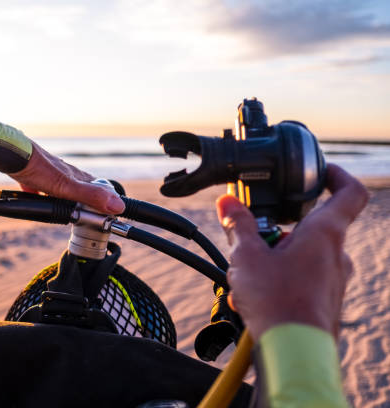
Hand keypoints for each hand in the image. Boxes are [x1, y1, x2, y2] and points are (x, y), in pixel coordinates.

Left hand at [8, 142, 124, 213]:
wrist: (10, 154)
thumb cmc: (38, 168)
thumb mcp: (67, 187)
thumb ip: (90, 196)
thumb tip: (117, 205)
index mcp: (76, 176)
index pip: (98, 187)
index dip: (105, 199)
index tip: (109, 212)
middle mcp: (64, 173)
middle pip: (80, 189)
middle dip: (85, 202)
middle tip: (86, 215)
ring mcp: (48, 173)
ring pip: (61, 188)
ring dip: (64, 199)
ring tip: (63, 211)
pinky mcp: (32, 175)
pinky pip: (40, 187)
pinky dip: (41, 195)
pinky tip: (37, 200)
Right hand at [215, 164, 368, 341]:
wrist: (292, 352)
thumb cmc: (276, 300)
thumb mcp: (247, 256)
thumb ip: (238, 225)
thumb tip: (227, 202)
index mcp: (324, 233)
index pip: (350, 192)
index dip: (337, 175)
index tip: (319, 171)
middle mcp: (337, 254)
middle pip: (311, 229)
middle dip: (278, 231)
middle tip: (252, 241)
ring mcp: (334, 280)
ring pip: (302, 257)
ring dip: (273, 260)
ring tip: (246, 277)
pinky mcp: (325, 301)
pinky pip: (301, 281)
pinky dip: (278, 282)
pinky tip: (253, 298)